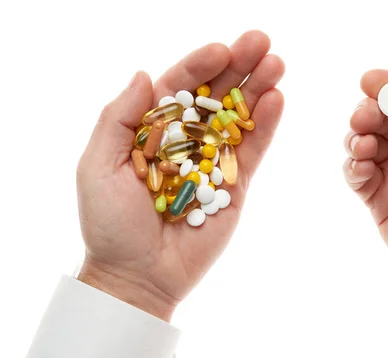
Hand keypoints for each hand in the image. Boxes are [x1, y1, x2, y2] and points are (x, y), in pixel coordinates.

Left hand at [77, 31, 284, 320]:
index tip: (222, 48)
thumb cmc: (110, 223)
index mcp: (152, 130)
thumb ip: (119, 118)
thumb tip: (142, 74)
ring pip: (239, 118)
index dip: (200, 65)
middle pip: (215, 96)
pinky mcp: (235, 184)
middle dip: (239, 67)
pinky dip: (266, 126)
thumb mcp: (98, 165)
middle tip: (263, 42)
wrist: (138, 275)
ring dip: (259, 89)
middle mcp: (185, 140)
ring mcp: (213, 161)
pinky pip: (252, 151)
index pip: (179, 87)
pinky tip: (277, 99)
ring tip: (278, 63)